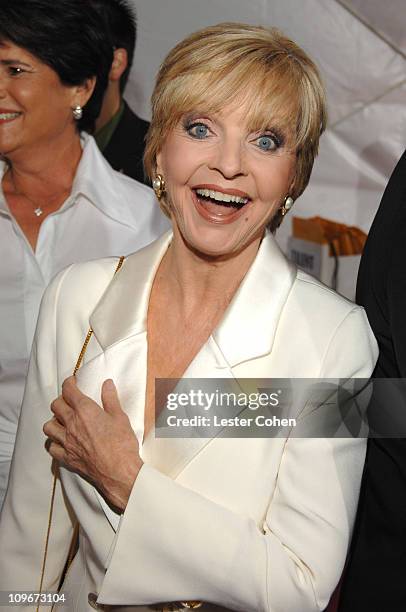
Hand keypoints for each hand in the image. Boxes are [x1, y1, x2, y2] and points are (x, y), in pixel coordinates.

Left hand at [44, 376, 142, 511]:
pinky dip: (54, 442)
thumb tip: (107, 384)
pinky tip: (61, 441)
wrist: (119, 471)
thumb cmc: (122, 444)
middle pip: (56, 406)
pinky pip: (51, 447)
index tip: (72, 382)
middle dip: (61, 400)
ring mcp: (67, 442)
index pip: (69, 391)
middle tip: (70, 401)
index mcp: (85, 411)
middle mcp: (71, 424)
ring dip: (54, 421)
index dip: (69, 383)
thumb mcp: (120, 417)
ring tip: (62, 421)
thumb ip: (111, 399)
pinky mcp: (66, 457)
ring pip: (48, 426)